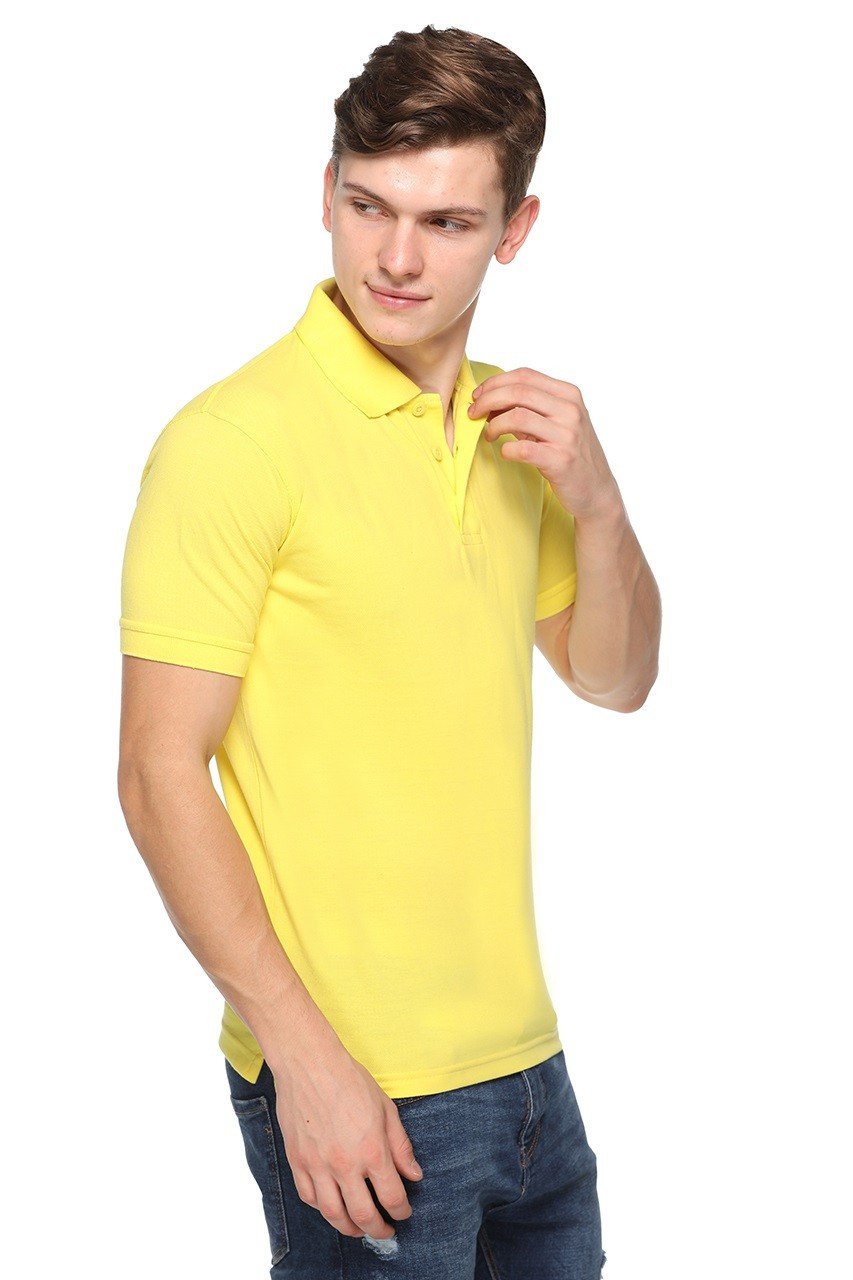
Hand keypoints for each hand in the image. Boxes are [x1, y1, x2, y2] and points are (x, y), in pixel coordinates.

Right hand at [271, 1037, 423, 1240]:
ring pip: (334, 1215)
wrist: (308, 1063)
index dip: (402, 1211)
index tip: (405, 1213)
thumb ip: (401, 1146)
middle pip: (364, 1215)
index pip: (392, 1196)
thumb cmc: (349, 1079)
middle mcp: (345, 1164)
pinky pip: (309, 1198)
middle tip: (385, 1231)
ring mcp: (318, 1165)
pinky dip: (323, 1209)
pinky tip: (332, 1206)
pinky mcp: (297, 1161)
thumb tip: (414, 1175)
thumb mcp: (386, 1108)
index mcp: (372, 1150)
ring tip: (359, 1228)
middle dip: (378, 1229)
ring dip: (349, 1228)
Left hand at [468, 366, 622, 519]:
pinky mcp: (561, 460)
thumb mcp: (556, 422)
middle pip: (518, 392)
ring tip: (489, 435)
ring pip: (517, 417)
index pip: (524, 376)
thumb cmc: (569, 452)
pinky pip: (522, 449)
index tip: (478, 397)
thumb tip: (489, 400)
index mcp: (569, 394)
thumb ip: (529, 408)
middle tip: (473, 414)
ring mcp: (568, 435)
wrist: (595, 489)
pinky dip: (506, 450)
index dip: (495, 383)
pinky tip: (505, 453)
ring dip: (494, 425)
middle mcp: (571, 411)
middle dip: (487, 400)